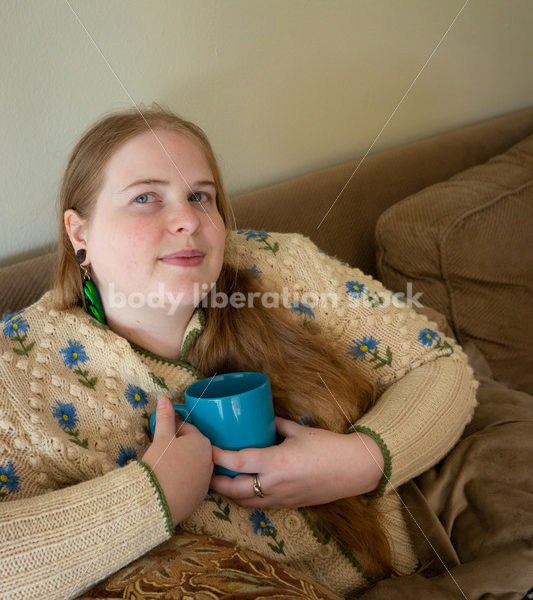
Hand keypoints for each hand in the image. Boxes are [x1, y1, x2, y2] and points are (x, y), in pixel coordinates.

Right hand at [141, 397, 213, 526]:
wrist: (156, 502)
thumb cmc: (159, 465)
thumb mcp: (161, 437)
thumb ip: (165, 417)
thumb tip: (164, 398)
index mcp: (202, 442)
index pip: (186, 430)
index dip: (171, 433)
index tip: (160, 439)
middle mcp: (209, 460)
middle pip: (191, 448)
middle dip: (178, 448)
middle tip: (161, 454)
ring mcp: (206, 480)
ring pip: (192, 465)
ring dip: (181, 464)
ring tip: (164, 470)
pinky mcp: (200, 497)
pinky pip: (192, 483)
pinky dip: (183, 481)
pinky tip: (170, 484)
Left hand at [209, 416, 384, 508]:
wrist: (354, 470)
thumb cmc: (328, 447)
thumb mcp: (299, 431)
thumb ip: (276, 425)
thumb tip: (261, 418)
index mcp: (276, 462)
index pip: (237, 462)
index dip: (218, 456)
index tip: (207, 448)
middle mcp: (275, 484)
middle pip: (234, 489)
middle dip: (215, 481)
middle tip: (204, 469)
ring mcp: (281, 498)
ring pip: (244, 502)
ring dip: (229, 493)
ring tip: (218, 480)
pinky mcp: (288, 505)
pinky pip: (259, 506)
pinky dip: (245, 499)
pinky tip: (242, 489)